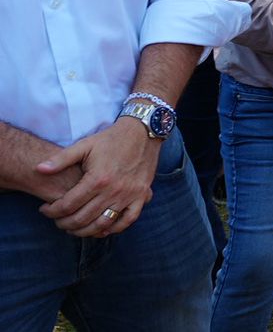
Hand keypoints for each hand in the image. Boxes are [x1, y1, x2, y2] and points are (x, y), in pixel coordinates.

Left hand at [37, 118, 161, 236]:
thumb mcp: (84, 145)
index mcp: (97, 179)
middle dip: (64, 223)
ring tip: (74, 228)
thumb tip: (38, 169)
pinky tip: (102, 229)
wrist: (143, 132)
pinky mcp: (141, 195)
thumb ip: (61, 159)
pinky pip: (128, 220)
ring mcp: (129, 195)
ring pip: (102, 224)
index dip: (51, 211)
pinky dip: (114, 228)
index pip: (67, 205)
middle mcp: (113, 190)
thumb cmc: (110, 139)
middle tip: (57, 220)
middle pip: (82, 218)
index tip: (45, 210)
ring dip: (85, 231)